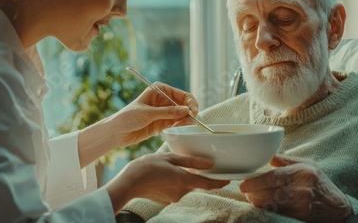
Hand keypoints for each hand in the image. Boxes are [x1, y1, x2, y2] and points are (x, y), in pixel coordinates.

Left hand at [104, 82, 198, 146]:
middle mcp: (164, 99)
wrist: (116, 132)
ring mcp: (165, 112)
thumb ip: (167, 112)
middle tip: (192, 119)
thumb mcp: (147, 113)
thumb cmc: (127, 117)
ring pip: (182, 114)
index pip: (181, 94)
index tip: (193, 111)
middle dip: (190, 111)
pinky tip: (177, 127)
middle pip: (185, 104)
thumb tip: (186, 110)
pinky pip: (177, 122)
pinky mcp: (163, 123)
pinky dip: (181, 125)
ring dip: (186, 119)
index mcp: (160, 90)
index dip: (190, 102)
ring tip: (182, 124)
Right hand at [106, 153, 229, 211]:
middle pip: (195, 182)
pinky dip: (173, 182)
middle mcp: (181, 192)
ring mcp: (174, 198)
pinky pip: (175, 189)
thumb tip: (209, 164)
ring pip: (184, 185)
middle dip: (194, 173)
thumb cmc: (146, 167)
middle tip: (184, 162)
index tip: (229, 179)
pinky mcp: (166, 200)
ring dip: (181, 176)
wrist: (127, 184)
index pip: (209, 184)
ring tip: (167, 167)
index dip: (221, 182)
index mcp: (184, 180)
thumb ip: (191, 162)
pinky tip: (162, 175)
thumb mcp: (169, 158)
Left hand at [239, 155, 352, 222]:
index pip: (273, 176)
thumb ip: (285, 160)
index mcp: (302, 171)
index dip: (255, 182)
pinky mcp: (298, 215)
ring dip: (256, 200)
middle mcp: (301, 188)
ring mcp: (300, 203)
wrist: (336, 208)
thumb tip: (266, 154)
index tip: (243, 184)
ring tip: (252, 195)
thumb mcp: (307, 164)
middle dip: (252, 192)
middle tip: (245, 189)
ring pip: (269, 203)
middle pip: (268, 191)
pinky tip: (262, 203)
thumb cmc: (320, 183)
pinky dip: (265, 207)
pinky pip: (275, 211)